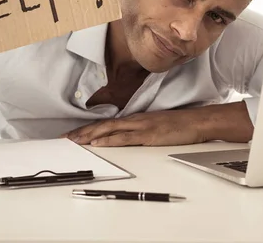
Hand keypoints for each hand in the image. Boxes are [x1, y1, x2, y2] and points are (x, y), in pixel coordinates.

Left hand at [63, 108, 209, 146]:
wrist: (197, 121)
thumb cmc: (178, 125)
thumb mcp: (155, 125)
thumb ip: (139, 131)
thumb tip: (124, 138)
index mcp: (135, 119)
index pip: (106, 124)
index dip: (88, 129)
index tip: (73, 135)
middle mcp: (134, 120)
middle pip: (102, 126)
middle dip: (82, 132)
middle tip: (65, 139)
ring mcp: (140, 127)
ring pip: (109, 130)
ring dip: (90, 135)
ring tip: (74, 141)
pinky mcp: (148, 135)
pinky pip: (125, 138)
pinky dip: (109, 140)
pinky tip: (97, 142)